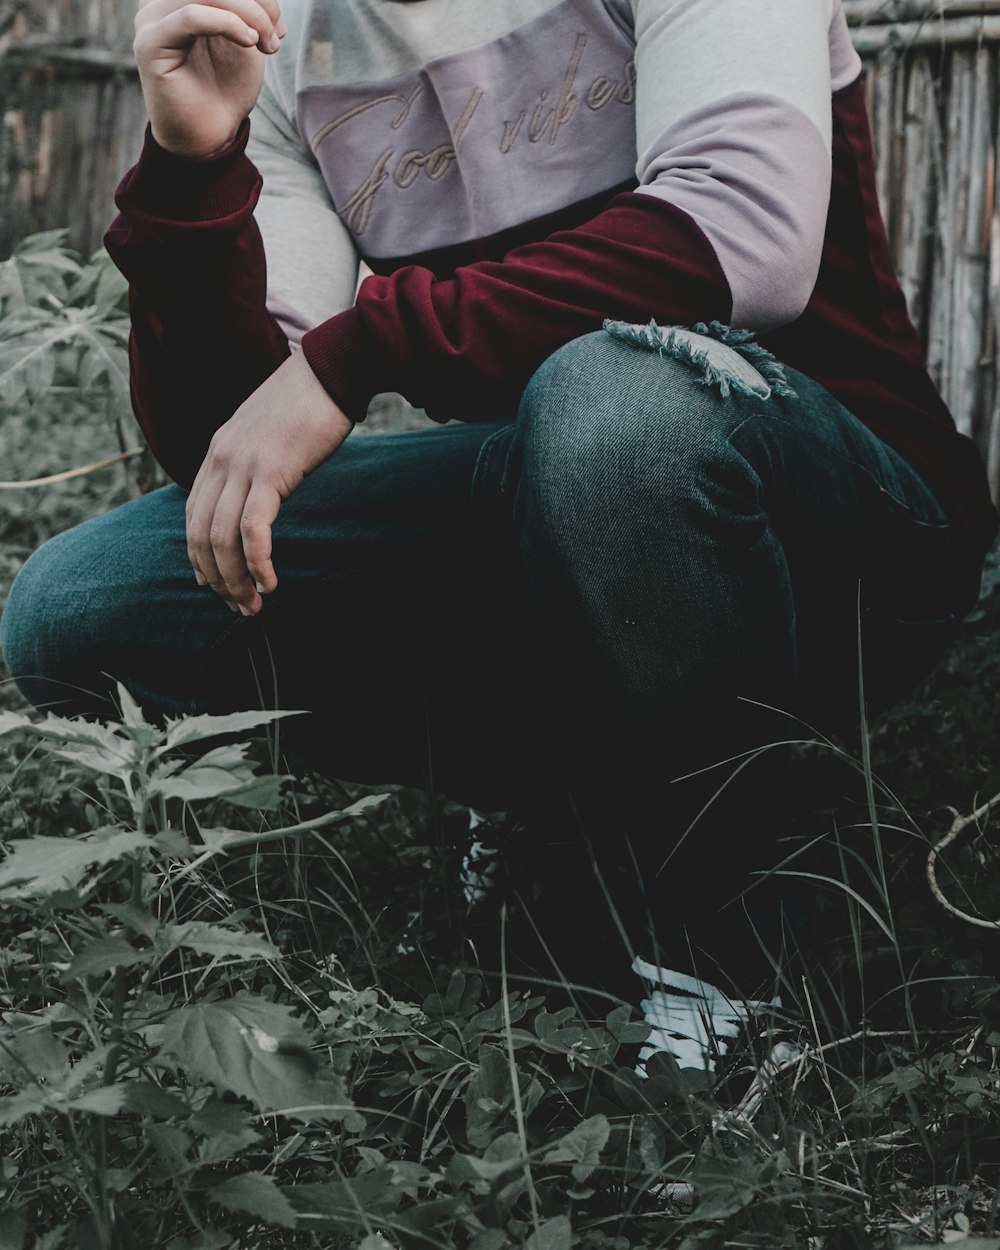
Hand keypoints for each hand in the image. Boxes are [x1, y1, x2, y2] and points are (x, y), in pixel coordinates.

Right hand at [134, 0, 286, 158]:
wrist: (209, 136)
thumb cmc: (225, 90)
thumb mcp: (245, 39)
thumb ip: (249, 9)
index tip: (279, 27)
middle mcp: (161, 3)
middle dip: (256, 3)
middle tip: (275, 36)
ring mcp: (152, 20)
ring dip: (247, 13)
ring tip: (265, 44)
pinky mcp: (150, 44)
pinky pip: (190, 16)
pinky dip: (227, 23)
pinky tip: (249, 42)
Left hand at [185, 351, 353, 613]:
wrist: (331, 371)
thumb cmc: (309, 403)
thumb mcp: (266, 435)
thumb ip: (252, 464)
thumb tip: (257, 495)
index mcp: (217, 451)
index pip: (194, 516)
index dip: (200, 558)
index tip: (216, 585)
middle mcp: (221, 459)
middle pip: (202, 534)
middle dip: (217, 579)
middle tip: (238, 606)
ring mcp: (242, 465)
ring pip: (223, 539)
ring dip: (236, 580)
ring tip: (253, 605)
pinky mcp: (270, 472)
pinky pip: (254, 530)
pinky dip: (258, 563)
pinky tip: (270, 582)